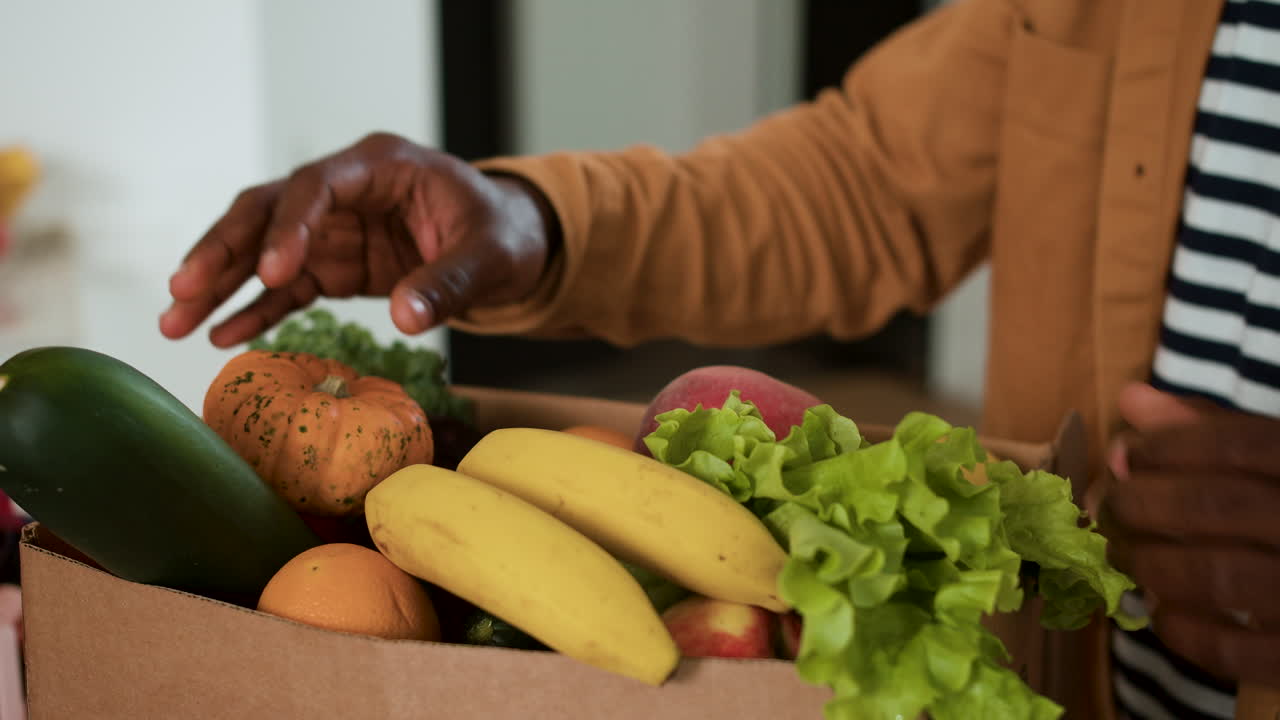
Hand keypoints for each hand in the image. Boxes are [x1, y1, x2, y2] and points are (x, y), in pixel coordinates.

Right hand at [159, 132, 555, 346]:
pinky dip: (255, 311)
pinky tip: (220, 336)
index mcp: (381, 165)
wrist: (513, 245)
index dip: (290, 227)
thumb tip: (407, 317)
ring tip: (174, 323)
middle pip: (268, 211)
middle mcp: (345, 191)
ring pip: (262, 249)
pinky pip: (285, 289)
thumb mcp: (492, 256)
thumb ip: (450, 282)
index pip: (316, 186)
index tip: (274, 272)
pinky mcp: (334, 265)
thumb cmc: (505, 235)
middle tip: (183, 290)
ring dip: (220, 283)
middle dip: (224, 249)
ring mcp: (334, 229)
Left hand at [1103, 382, 1279, 685]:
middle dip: (1139, 503)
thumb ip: (1210, 429)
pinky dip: (1183, 631)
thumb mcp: (1273, 464)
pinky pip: (1232, 652)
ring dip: (1148, 563)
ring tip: (1121, 555)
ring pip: (1216, 576)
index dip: (1167, 445)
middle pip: (1214, 505)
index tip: (1127, 454)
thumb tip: (1132, 399)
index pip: (1237, 442)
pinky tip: (1162, 612)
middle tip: (1107, 509)